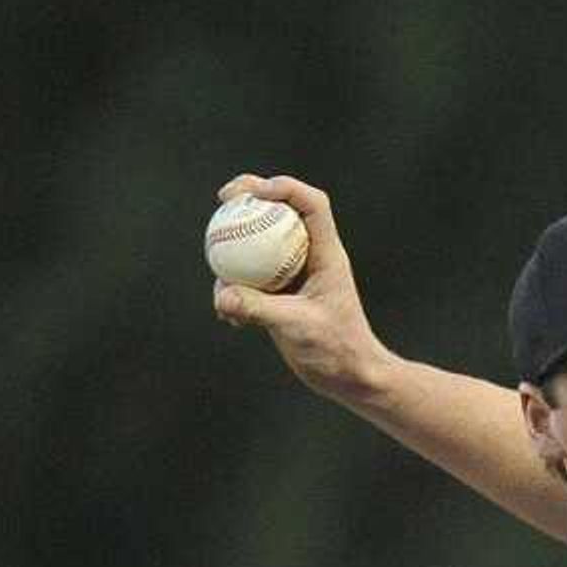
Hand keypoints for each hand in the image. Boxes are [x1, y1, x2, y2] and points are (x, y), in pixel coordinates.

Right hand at [211, 173, 390, 404]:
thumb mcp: (298, 328)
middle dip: (250, 195)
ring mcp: (292, 274)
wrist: (349, 379)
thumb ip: (260, 309)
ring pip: (258, 242)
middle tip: (223, 199)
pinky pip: (249, 279)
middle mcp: (309, 257)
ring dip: (233, 245)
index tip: (255, 193)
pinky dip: (234, 291)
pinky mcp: (279, 295)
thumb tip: (221, 296)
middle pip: (280, 209)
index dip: (285, 188)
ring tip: (217, 269)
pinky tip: (227, 316)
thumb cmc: (337, 352)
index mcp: (326, 254)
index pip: (312, 204)